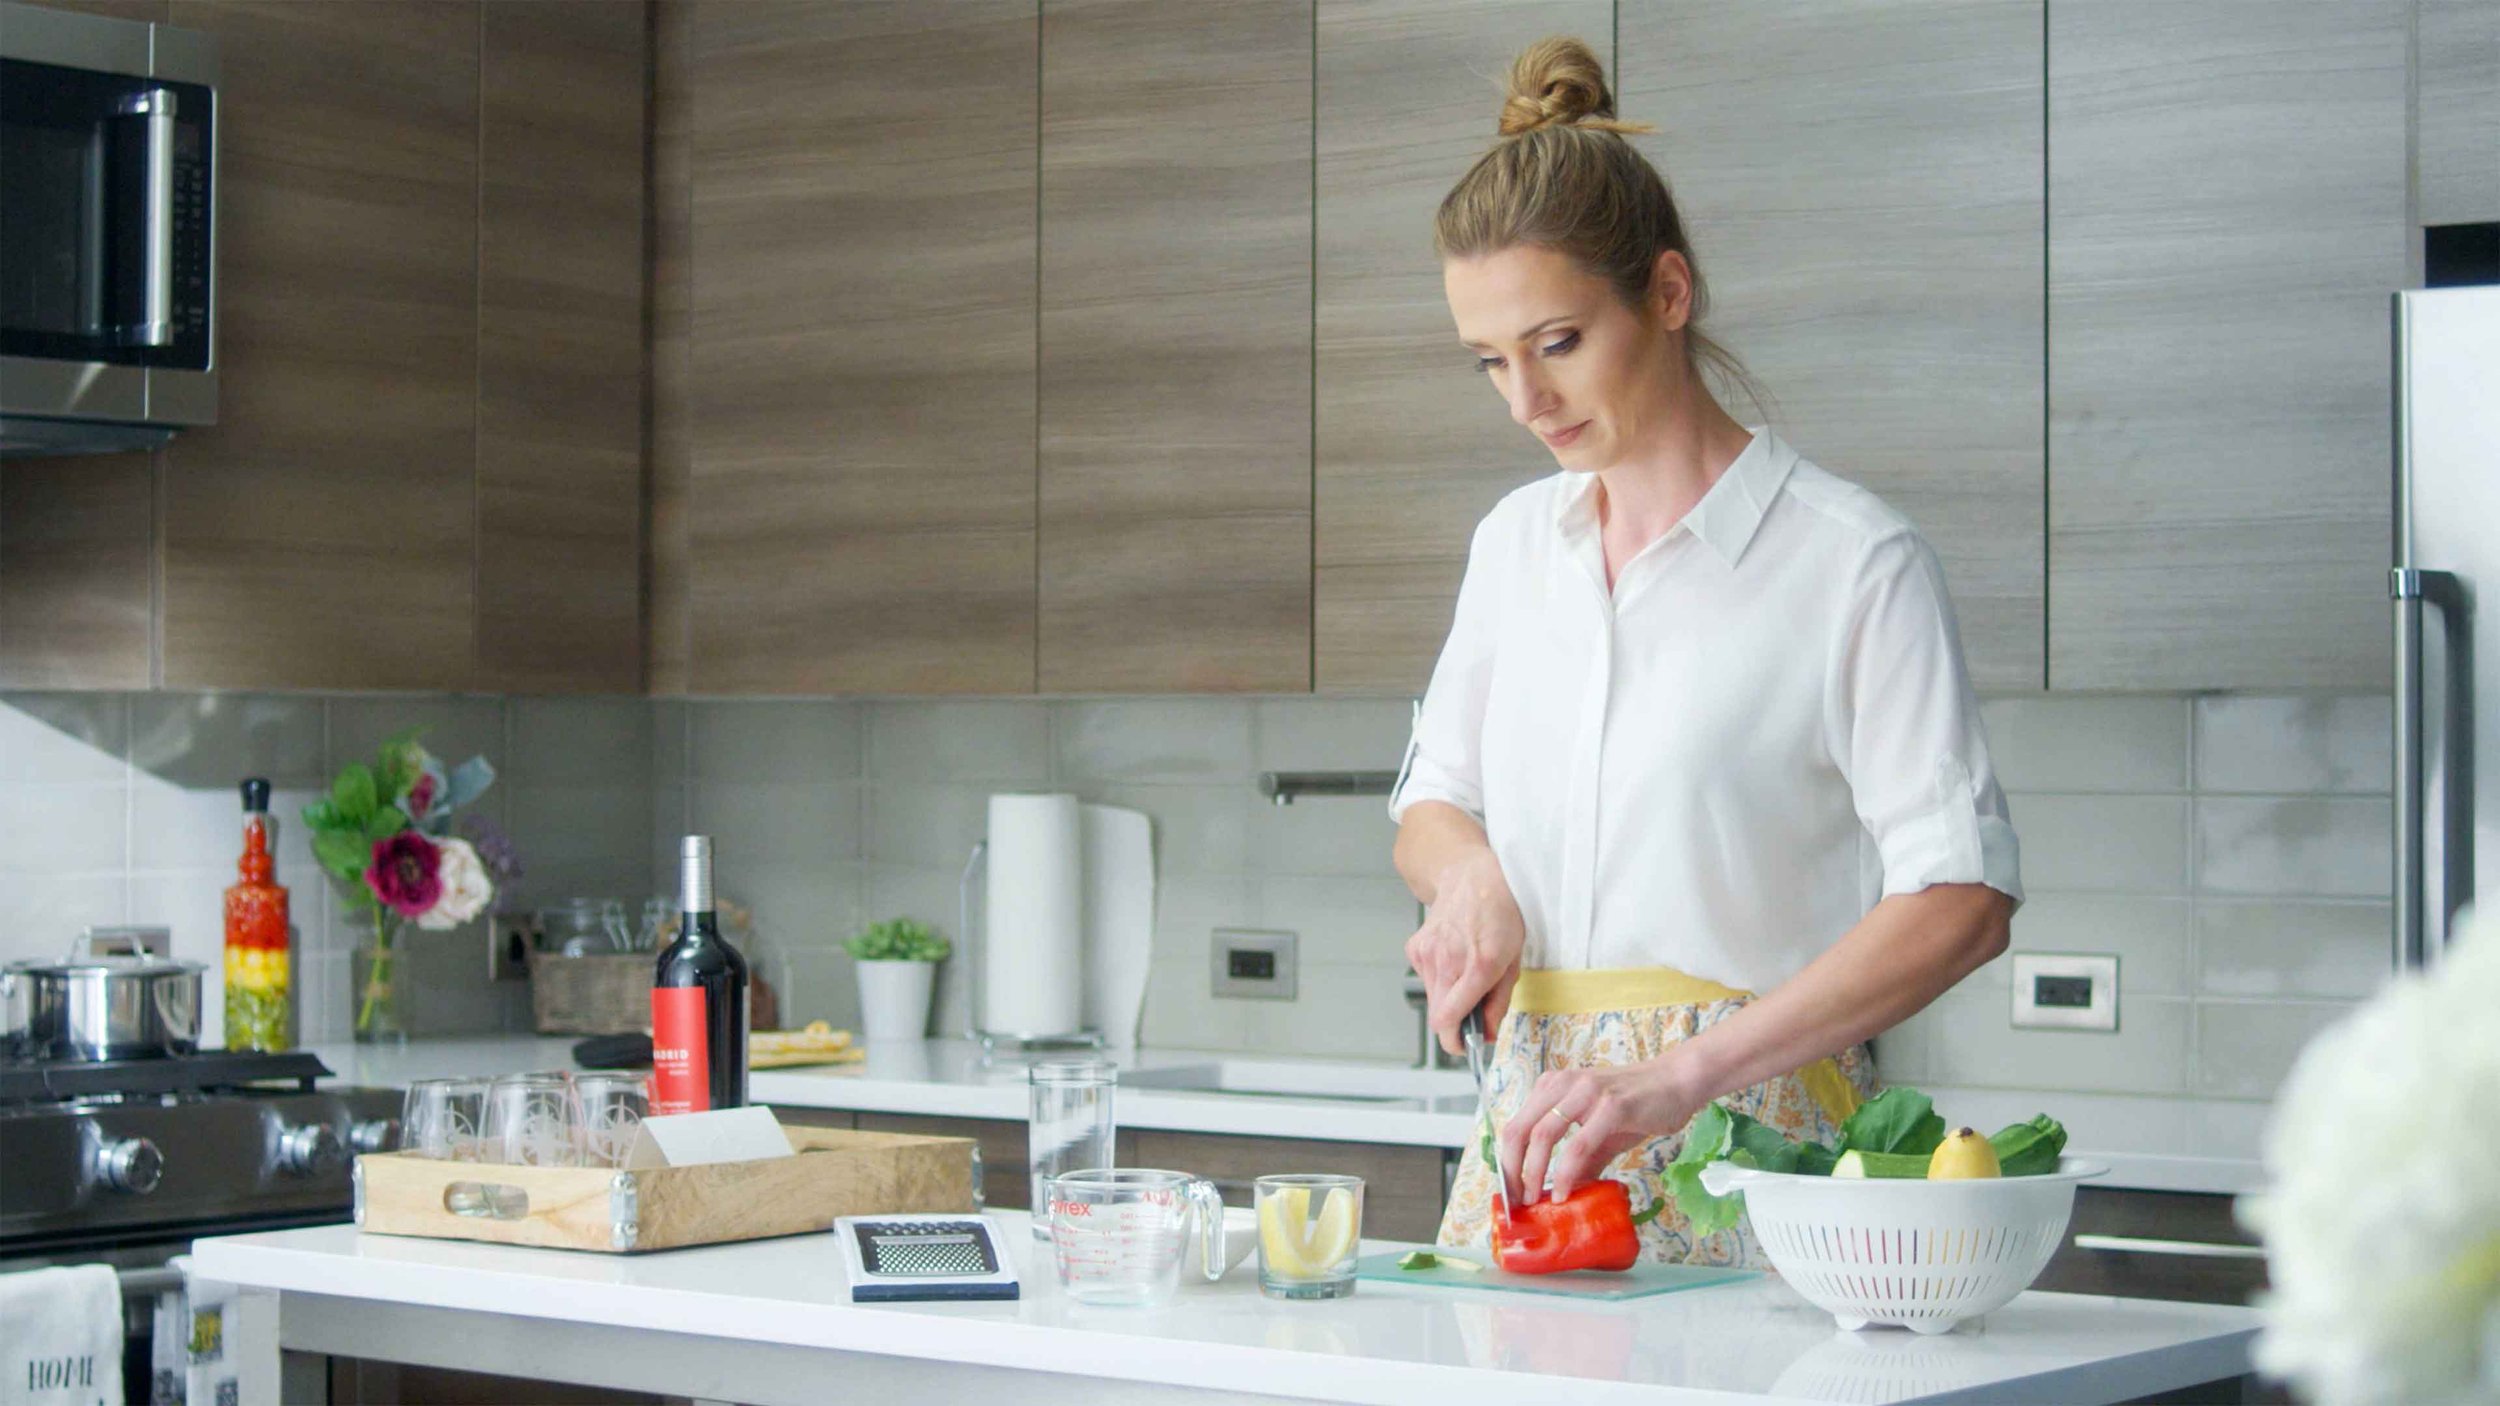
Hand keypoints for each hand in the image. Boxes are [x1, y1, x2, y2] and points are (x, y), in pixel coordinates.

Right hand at [1403, 849, 1526, 1057]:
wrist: (1473, 879)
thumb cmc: (1501, 917)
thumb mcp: (1514, 962)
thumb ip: (1498, 1003)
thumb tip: (1485, 1034)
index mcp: (1478, 966)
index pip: (1449, 1020)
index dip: (1456, 1041)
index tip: (1465, 1045)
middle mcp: (1447, 961)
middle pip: (1439, 1015)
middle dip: (1456, 1022)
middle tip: (1474, 1011)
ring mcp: (1427, 954)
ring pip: (1433, 998)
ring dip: (1448, 998)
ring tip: (1466, 974)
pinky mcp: (1415, 948)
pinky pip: (1426, 979)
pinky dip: (1440, 979)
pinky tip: (1453, 958)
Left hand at [1502, 1054, 1705, 1205]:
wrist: (1678, 1082)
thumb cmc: (1639, 1106)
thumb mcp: (1601, 1133)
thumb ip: (1581, 1159)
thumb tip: (1564, 1193)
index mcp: (1553, 1086)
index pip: (1516, 1124)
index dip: (1506, 1160)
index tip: (1509, 1191)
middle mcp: (1563, 1084)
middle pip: (1519, 1129)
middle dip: (1512, 1169)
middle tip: (1516, 1201)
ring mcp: (1586, 1092)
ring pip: (1543, 1135)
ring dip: (1532, 1172)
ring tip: (1534, 1200)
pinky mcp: (1611, 1106)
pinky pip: (1578, 1145)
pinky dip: (1566, 1172)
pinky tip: (1565, 1193)